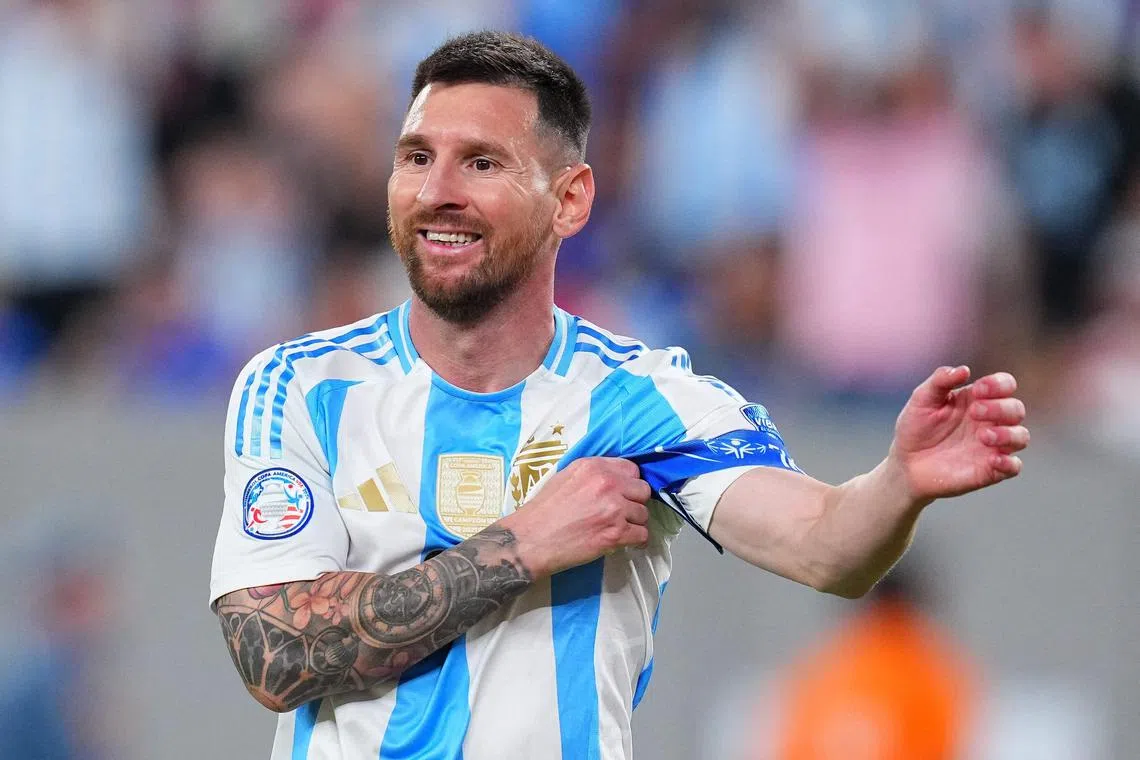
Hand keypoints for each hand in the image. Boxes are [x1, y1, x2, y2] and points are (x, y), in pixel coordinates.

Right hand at [499, 457, 651, 577]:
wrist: (531, 540)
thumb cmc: (543, 511)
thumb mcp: (565, 477)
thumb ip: (592, 474)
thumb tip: (614, 479)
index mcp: (594, 467)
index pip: (631, 469)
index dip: (629, 482)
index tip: (623, 493)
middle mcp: (607, 483)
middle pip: (642, 490)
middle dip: (635, 502)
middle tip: (623, 512)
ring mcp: (614, 508)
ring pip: (643, 514)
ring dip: (635, 523)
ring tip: (621, 529)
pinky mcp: (616, 533)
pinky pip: (642, 535)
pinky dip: (637, 540)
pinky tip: (628, 542)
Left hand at [889, 365, 1028, 502]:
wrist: (905, 463)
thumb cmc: (915, 427)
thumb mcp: (922, 399)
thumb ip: (940, 380)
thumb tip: (965, 370)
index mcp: (977, 399)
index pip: (1005, 385)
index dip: (999, 384)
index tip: (978, 390)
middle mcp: (990, 421)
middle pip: (1016, 409)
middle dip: (1000, 408)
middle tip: (975, 412)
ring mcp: (992, 446)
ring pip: (1021, 436)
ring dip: (1008, 434)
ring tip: (983, 436)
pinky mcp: (990, 470)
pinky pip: (1014, 467)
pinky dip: (1010, 463)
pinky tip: (994, 460)